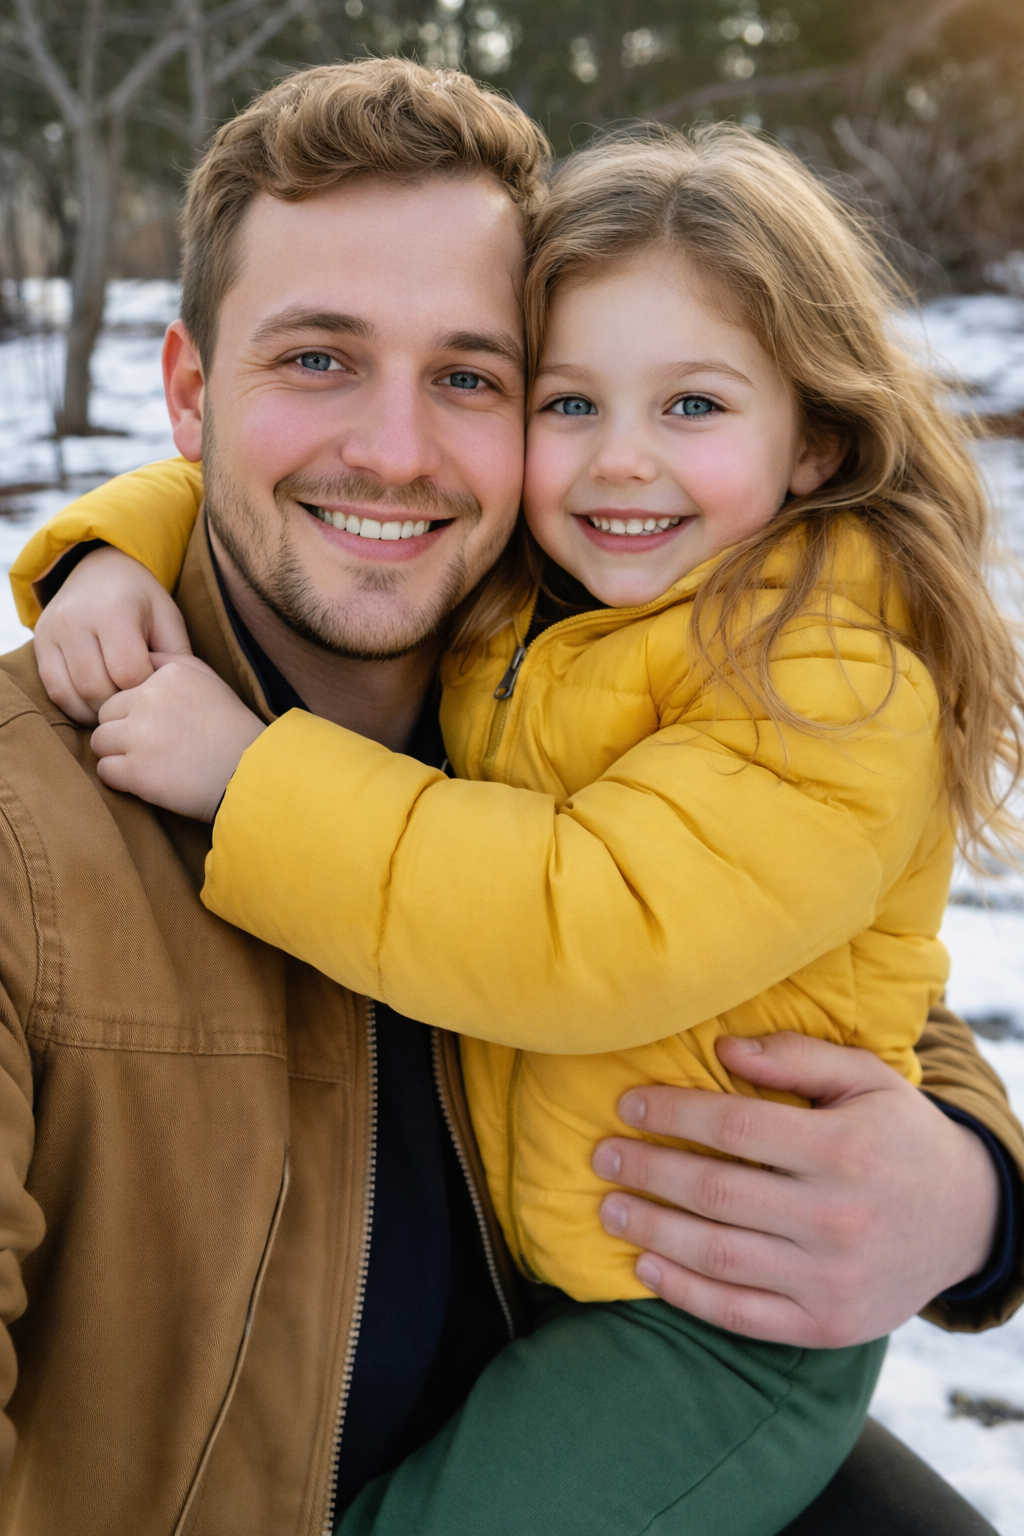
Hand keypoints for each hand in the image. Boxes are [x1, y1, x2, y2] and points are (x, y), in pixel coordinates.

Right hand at [35, 546, 191, 725]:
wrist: (100, 571)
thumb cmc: (142, 602)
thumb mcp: (168, 619)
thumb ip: (175, 657)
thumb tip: (177, 698)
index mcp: (114, 609)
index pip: (129, 672)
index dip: (146, 690)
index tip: (156, 689)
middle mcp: (75, 619)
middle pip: (98, 688)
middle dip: (121, 704)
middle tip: (139, 705)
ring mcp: (52, 632)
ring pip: (73, 694)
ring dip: (99, 711)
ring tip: (120, 706)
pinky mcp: (39, 644)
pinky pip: (55, 691)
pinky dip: (77, 707)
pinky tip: (98, 705)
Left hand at [91, 655, 265, 819]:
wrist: (255, 777)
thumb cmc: (234, 732)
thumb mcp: (210, 682)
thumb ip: (172, 664)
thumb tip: (139, 657)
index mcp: (169, 674)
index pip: (124, 687)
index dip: (137, 710)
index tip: (160, 726)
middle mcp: (151, 698)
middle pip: (106, 713)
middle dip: (122, 731)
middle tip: (152, 748)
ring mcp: (141, 735)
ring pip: (99, 742)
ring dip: (118, 755)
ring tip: (150, 764)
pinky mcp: (137, 770)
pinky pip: (104, 771)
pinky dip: (120, 780)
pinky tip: (148, 781)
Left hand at [593, 1032, 1000, 1346]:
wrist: (968, 1220)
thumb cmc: (900, 1136)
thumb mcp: (867, 1079)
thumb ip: (798, 1058)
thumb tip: (724, 1050)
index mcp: (844, 1150)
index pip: (735, 1129)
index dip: (672, 1115)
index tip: (627, 1105)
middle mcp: (837, 1219)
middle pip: (716, 1194)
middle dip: (647, 1172)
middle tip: (601, 1156)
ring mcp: (831, 1280)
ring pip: (719, 1256)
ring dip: (651, 1231)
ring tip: (608, 1208)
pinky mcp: (825, 1325)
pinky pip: (740, 1314)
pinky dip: (685, 1293)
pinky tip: (646, 1266)